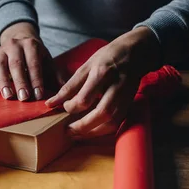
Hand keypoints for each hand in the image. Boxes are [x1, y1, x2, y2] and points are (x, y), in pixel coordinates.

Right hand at [0, 22, 62, 100]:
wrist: (20, 40)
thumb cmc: (36, 56)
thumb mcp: (47, 61)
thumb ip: (55, 75)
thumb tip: (65, 92)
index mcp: (31, 45)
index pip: (34, 63)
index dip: (36, 79)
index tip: (38, 95)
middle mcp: (14, 45)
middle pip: (16, 64)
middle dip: (20, 82)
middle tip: (24, 98)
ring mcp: (0, 51)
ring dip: (3, 82)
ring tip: (8, 96)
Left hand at [46, 27, 160, 137]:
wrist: (136, 53)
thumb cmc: (108, 57)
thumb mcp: (86, 66)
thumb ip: (70, 86)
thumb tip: (53, 102)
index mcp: (102, 74)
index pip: (85, 98)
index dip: (71, 107)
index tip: (64, 107)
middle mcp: (115, 87)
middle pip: (101, 113)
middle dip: (83, 126)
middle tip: (68, 131)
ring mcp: (125, 97)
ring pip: (111, 122)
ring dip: (93, 132)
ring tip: (77, 134)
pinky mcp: (129, 104)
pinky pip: (117, 123)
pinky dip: (103, 130)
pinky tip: (91, 130)